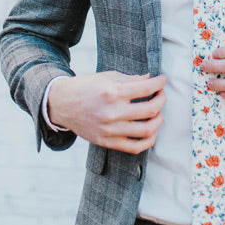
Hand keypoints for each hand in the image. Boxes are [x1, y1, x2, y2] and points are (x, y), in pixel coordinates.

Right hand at [48, 71, 166, 153]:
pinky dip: (148, 141)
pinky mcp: (107, 142)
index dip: (159, 83)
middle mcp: (112, 112)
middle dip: (161, 100)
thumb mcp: (106, 77)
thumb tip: (150, 80)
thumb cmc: (86, 87)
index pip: (146, 88)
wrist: (62, 104)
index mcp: (112, 92)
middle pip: (150, 110)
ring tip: (157, 113)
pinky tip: (151, 131)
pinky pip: (135, 147)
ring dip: (158, 121)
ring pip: (146, 130)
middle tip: (161, 95)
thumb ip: (129, 79)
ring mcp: (110, 130)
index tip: (163, 80)